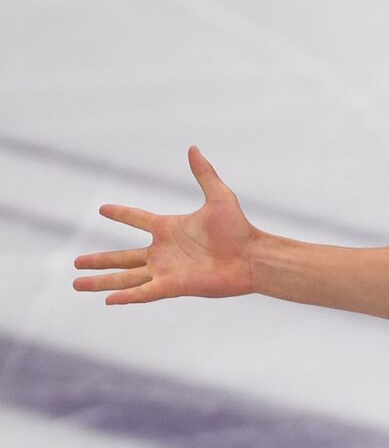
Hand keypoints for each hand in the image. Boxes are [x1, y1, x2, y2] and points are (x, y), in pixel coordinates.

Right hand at [73, 146, 260, 304]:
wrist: (252, 256)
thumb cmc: (239, 229)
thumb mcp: (219, 197)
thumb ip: (204, 173)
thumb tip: (193, 147)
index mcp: (169, 228)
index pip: (137, 219)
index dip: (121, 213)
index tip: (102, 208)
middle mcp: (163, 251)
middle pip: (122, 256)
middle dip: (99, 260)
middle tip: (76, 262)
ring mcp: (166, 270)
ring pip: (126, 276)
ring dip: (101, 281)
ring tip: (76, 283)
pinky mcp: (173, 286)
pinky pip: (144, 292)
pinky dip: (126, 296)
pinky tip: (107, 300)